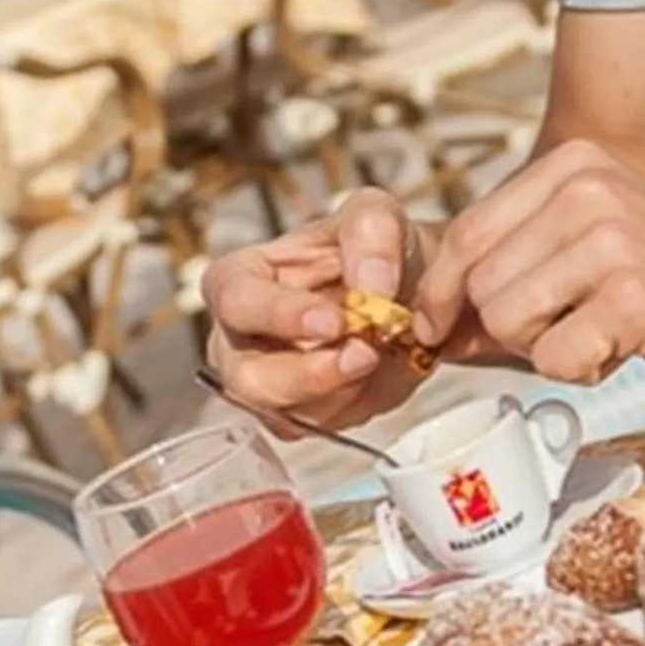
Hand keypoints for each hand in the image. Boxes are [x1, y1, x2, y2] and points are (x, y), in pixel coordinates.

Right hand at [199, 187, 443, 433]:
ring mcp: (266, 382)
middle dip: (305, 374)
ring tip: (377, 359)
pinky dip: (352, 408)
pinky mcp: (299, 414)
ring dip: (336, 394)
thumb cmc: (372, 252)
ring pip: (281, 412)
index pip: (234, 299)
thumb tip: (373, 286)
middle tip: (363, 355)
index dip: (278, 314)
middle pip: (243, 376)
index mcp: (241, 277)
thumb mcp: (375, 216)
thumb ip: (372, 234)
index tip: (333, 321)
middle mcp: (240, 336)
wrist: (410, 295)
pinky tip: (374, 378)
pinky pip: (315, 428)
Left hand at [411, 142, 644, 394]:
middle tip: (563, 329)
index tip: (435, 327)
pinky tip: (620, 349)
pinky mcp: (634, 296)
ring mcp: (612, 240)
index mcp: (572, 167)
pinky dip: (579, 369)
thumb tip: (434, 321)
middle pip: (481, 283)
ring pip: (507, 318)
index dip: (441, 291)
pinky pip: (554, 356)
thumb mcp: (591, 245)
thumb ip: (515, 269)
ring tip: (596, 333)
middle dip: (506, 326)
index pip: (467, 233)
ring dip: (543, 347)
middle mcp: (588, 191)